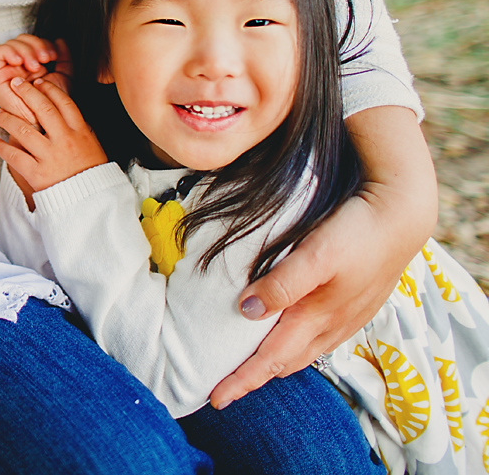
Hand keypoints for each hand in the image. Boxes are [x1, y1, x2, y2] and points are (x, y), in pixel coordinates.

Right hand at [0, 35, 71, 121]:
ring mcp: (6, 70)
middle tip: (45, 59)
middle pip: (21, 40)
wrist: (44, 125)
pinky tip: (20, 61)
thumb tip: (59, 40)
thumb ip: (64, 58)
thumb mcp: (63, 76)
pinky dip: (9, 51)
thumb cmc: (53, 105)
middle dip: (35, 45)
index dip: (43, 43)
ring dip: (25, 49)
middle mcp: (18, 67)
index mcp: (32, 66)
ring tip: (35, 65)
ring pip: (11, 43)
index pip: (33, 42)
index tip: (53, 56)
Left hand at [0, 76, 106, 197]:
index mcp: (80, 132)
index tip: (38, 82)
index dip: (49, 89)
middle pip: (43, 109)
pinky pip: (15, 156)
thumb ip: (81, 129)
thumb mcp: (94, 146)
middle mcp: (65, 140)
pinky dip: (2, 148)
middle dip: (26, 93)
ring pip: (23, 130)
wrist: (91, 203)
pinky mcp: (37, 174)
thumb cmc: (92, 174)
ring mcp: (50, 157)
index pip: (64, 102)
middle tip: (14, 84)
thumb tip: (68, 112)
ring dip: (6, 119)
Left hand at [210, 106, 435, 407]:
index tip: (215, 399)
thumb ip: (282, 285)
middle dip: (255, 377)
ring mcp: (345, 319)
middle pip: (285, 363)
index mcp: (316, 318)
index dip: (242, 380)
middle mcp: (331, 326)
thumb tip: (247, 311)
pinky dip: (295, 346)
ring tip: (250, 367)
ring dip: (275, 363)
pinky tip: (287, 335)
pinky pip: (318, 339)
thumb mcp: (315, 255)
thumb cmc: (356, 233)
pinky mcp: (353, 307)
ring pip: (302, 352)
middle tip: (225, 386)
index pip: (270, 360)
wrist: (401, 217)